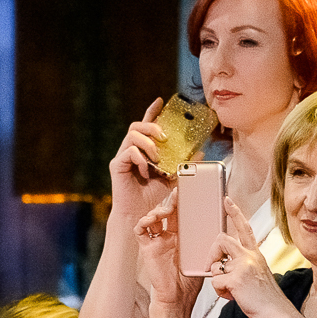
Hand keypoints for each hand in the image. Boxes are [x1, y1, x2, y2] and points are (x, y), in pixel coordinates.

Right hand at [109, 98, 173, 219]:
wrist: (140, 215)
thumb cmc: (154, 197)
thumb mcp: (174, 178)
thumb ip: (183, 164)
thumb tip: (199, 151)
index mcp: (144, 150)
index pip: (147, 126)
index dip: (152, 112)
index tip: (161, 101)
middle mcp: (131, 150)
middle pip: (137, 126)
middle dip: (152, 127)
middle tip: (165, 136)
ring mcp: (123, 157)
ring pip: (132, 136)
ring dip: (148, 143)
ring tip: (158, 157)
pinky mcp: (117, 166)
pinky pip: (128, 152)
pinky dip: (141, 158)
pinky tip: (147, 170)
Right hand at [133, 189, 197, 310]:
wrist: (179, 297)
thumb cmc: (191, 279)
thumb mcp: (204, 253)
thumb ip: (209, 238)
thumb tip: (223, 221)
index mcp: (182, 236)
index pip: (182, 213)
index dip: (184, 201)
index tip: (191, 189)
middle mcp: (168, 236)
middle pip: (167, 211)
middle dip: (172, 200)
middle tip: (180, 191)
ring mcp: (156, 241)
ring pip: (153, 217)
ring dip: (158, 209)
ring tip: (168, 209)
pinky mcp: (147, 248)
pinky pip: (140, 230)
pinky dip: (144, 221)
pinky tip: (153, 219)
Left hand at [207, 198, 290, 317]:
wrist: (277, 312)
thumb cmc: (266, 297)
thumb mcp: (257, 273)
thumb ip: (243, 264)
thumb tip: (223, 264)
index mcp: (255, 253)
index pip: (244, 228)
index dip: (234, 212)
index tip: (227, 200)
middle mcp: (250, 256)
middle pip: (222, 240)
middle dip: (212, 253)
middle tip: (214, 266)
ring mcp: (243, 266)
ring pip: (215, 266)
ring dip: (219, 280)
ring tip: (233, 290)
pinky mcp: (236, 279)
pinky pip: (215, 282)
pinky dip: (221, 293)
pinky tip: (234, 297)